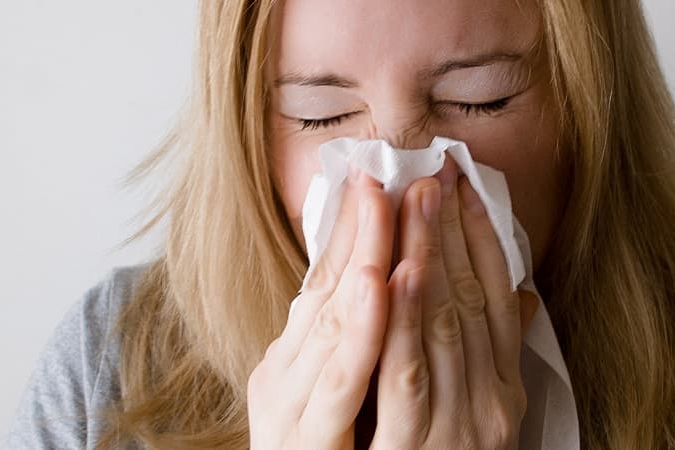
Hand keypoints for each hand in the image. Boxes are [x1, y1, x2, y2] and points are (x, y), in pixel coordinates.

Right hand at [248, 171, 392, 449]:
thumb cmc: (324, 448)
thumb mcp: (336, 390)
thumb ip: (360, 344)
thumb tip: (391, 287)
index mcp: (293, 359)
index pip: (324, 281)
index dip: (353, 227)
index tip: (377, 177)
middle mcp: (283, 375)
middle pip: (328, 290)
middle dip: (365, 228)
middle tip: (387, 169)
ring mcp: (291, 407)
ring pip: (333, 324)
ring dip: (365, 258)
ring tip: (387, 205)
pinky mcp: (309, 441)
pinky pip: (343, 382)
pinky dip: (364, 330)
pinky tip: (384, 283)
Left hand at [372, 160, 537, 448]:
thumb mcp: (476, 410)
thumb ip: (491, 354)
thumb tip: (517, 293)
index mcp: (503, 390)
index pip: (497, 297)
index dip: (479, 237)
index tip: (461, 184)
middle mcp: (492, 405)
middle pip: (471, 302)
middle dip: (450, 232)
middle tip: (432, 172)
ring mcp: (460, 430)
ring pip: (443, 328)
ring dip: (428, 258)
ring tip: (415, 200)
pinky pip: (408, 377)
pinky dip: (405, 321)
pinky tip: (394, 273)